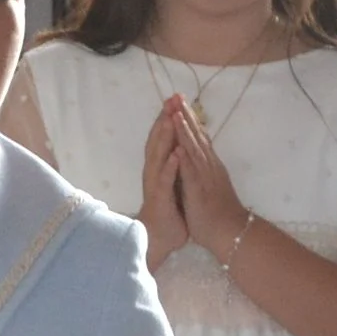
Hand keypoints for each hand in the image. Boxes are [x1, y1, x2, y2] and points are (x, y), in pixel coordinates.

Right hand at [137, 99, 188, 268]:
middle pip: (158, 140)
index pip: (164, 137)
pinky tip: (175, 154)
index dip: (169, 117)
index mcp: (162, 166)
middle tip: (171, 98)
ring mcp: (156, 184)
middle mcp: (156, 171)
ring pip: (159, 156)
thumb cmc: (169, 210)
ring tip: (169, 118)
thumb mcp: (174, 181)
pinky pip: (165, 180)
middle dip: (165, 119)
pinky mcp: (160, 198)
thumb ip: (175, 162)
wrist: (160, 238)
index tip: (177, 98)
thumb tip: (180, 144)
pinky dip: (170, 166)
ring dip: (163, 137)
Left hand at [165, 99, 250, 255]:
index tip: (181, 104)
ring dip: (184, 129)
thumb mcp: (213, 187)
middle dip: (186, 115)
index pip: (200, 138)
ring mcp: (205, 175)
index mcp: (210, 166)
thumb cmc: (222, 214)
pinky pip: (191, 168)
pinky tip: (178, 142)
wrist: (233, 233)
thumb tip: (204, 160)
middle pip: (197, 136)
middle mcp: (209, 165)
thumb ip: (208, 172)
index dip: (191, 121)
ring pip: (194, 147)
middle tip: (177, 96)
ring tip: (175, 110)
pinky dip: (185, 154)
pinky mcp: (199, 188)